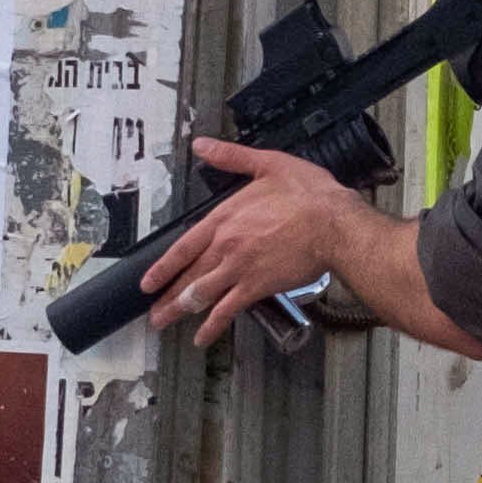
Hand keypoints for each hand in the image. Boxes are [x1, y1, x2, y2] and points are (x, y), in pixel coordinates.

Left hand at [135, 139, 389, 347]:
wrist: (333, 224)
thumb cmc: (308, 194)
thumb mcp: (267, 164)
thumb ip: (231, 157)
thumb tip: (202, 145)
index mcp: (224, 218)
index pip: (183, 247)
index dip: (163, 267)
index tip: (148, 282)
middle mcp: (225, 246)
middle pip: (188, 275)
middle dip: (167, 296)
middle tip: (153, 312)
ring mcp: (239, 269)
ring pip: (201, 294)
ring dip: (180, 310)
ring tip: (165, 323)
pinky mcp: (257, 287)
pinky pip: (227, 310)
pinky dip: (212, 326)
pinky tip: (203, 337)